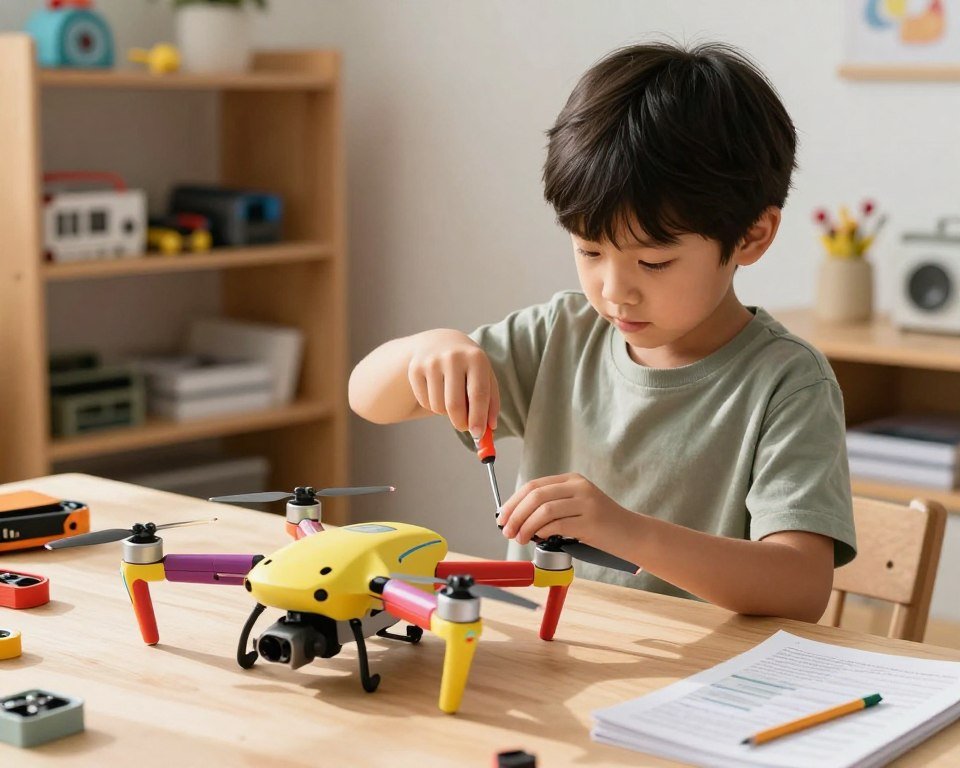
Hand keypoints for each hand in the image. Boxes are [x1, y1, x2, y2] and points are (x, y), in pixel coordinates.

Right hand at [407, 330, 499, 437]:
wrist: (440, 342)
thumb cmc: (469, 366)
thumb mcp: (485, 377)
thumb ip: (491, 403)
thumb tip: (489, 429)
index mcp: (476, 358)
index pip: (478, 394)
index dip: (478, 417)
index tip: (478, 434)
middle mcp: (453, 357)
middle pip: (455, 404)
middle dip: (461, 423)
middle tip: (464, 427)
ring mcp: (431, 362)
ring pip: (439, 406)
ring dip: (447, 413)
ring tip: (452, 398)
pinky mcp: (415, 369)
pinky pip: (425, 402)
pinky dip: (433, 405)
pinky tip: (438, 391)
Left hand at [497, 472, 634, 548]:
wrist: (632, 534)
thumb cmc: (600, 525)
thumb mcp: (576, 507)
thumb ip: (551, 507)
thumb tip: (516, 518)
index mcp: (572, 480)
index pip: (533, 486)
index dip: (513, 502)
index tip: (502, 517)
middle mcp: (579, 487)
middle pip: (535, 495)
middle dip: (515, 514)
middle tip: (507, 531)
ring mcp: (587, 502)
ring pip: (544, 509)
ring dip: (526, 526)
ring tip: (520, 539)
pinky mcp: (592, 521)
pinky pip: (558, 524)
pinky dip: (542, 532)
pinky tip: (538, 539)